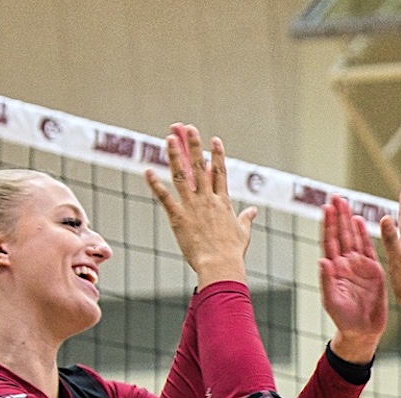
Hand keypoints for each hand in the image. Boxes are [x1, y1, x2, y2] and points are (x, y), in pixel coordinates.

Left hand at [145, 123, 254, 288]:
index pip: (219, 172)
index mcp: (223, 201)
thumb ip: (246, 218)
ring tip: (168, 139)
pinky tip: (146, 171)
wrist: (220, 264)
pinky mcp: (178, 217)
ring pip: (181, 176)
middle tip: (188, 129)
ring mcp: (192, 207)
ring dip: (173, 156)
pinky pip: (164, 197)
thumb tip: (253, 210)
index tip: (214, 139)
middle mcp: (207, 199)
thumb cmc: (232, 252)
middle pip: (199, 166)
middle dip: (193, 146)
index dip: (216, 154)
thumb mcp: (243, 232)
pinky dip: (155, 184)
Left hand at [319, 196, 387, 362]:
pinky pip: (368, 248)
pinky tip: (360, 220)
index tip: (325, 207)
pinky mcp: (374, 270)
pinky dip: (364, 234)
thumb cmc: (344, 319)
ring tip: (345, 202)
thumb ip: (327, 281)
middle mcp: (345, 264)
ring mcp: (359, 266)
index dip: (327, 224)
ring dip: (348, 220)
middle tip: (335, 196)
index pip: (329, 242)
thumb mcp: (332, 301)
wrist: (363, 331)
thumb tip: (322, 260)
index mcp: (333, 269)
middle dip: (337, 215)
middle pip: (340, 234)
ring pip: (353, 237)